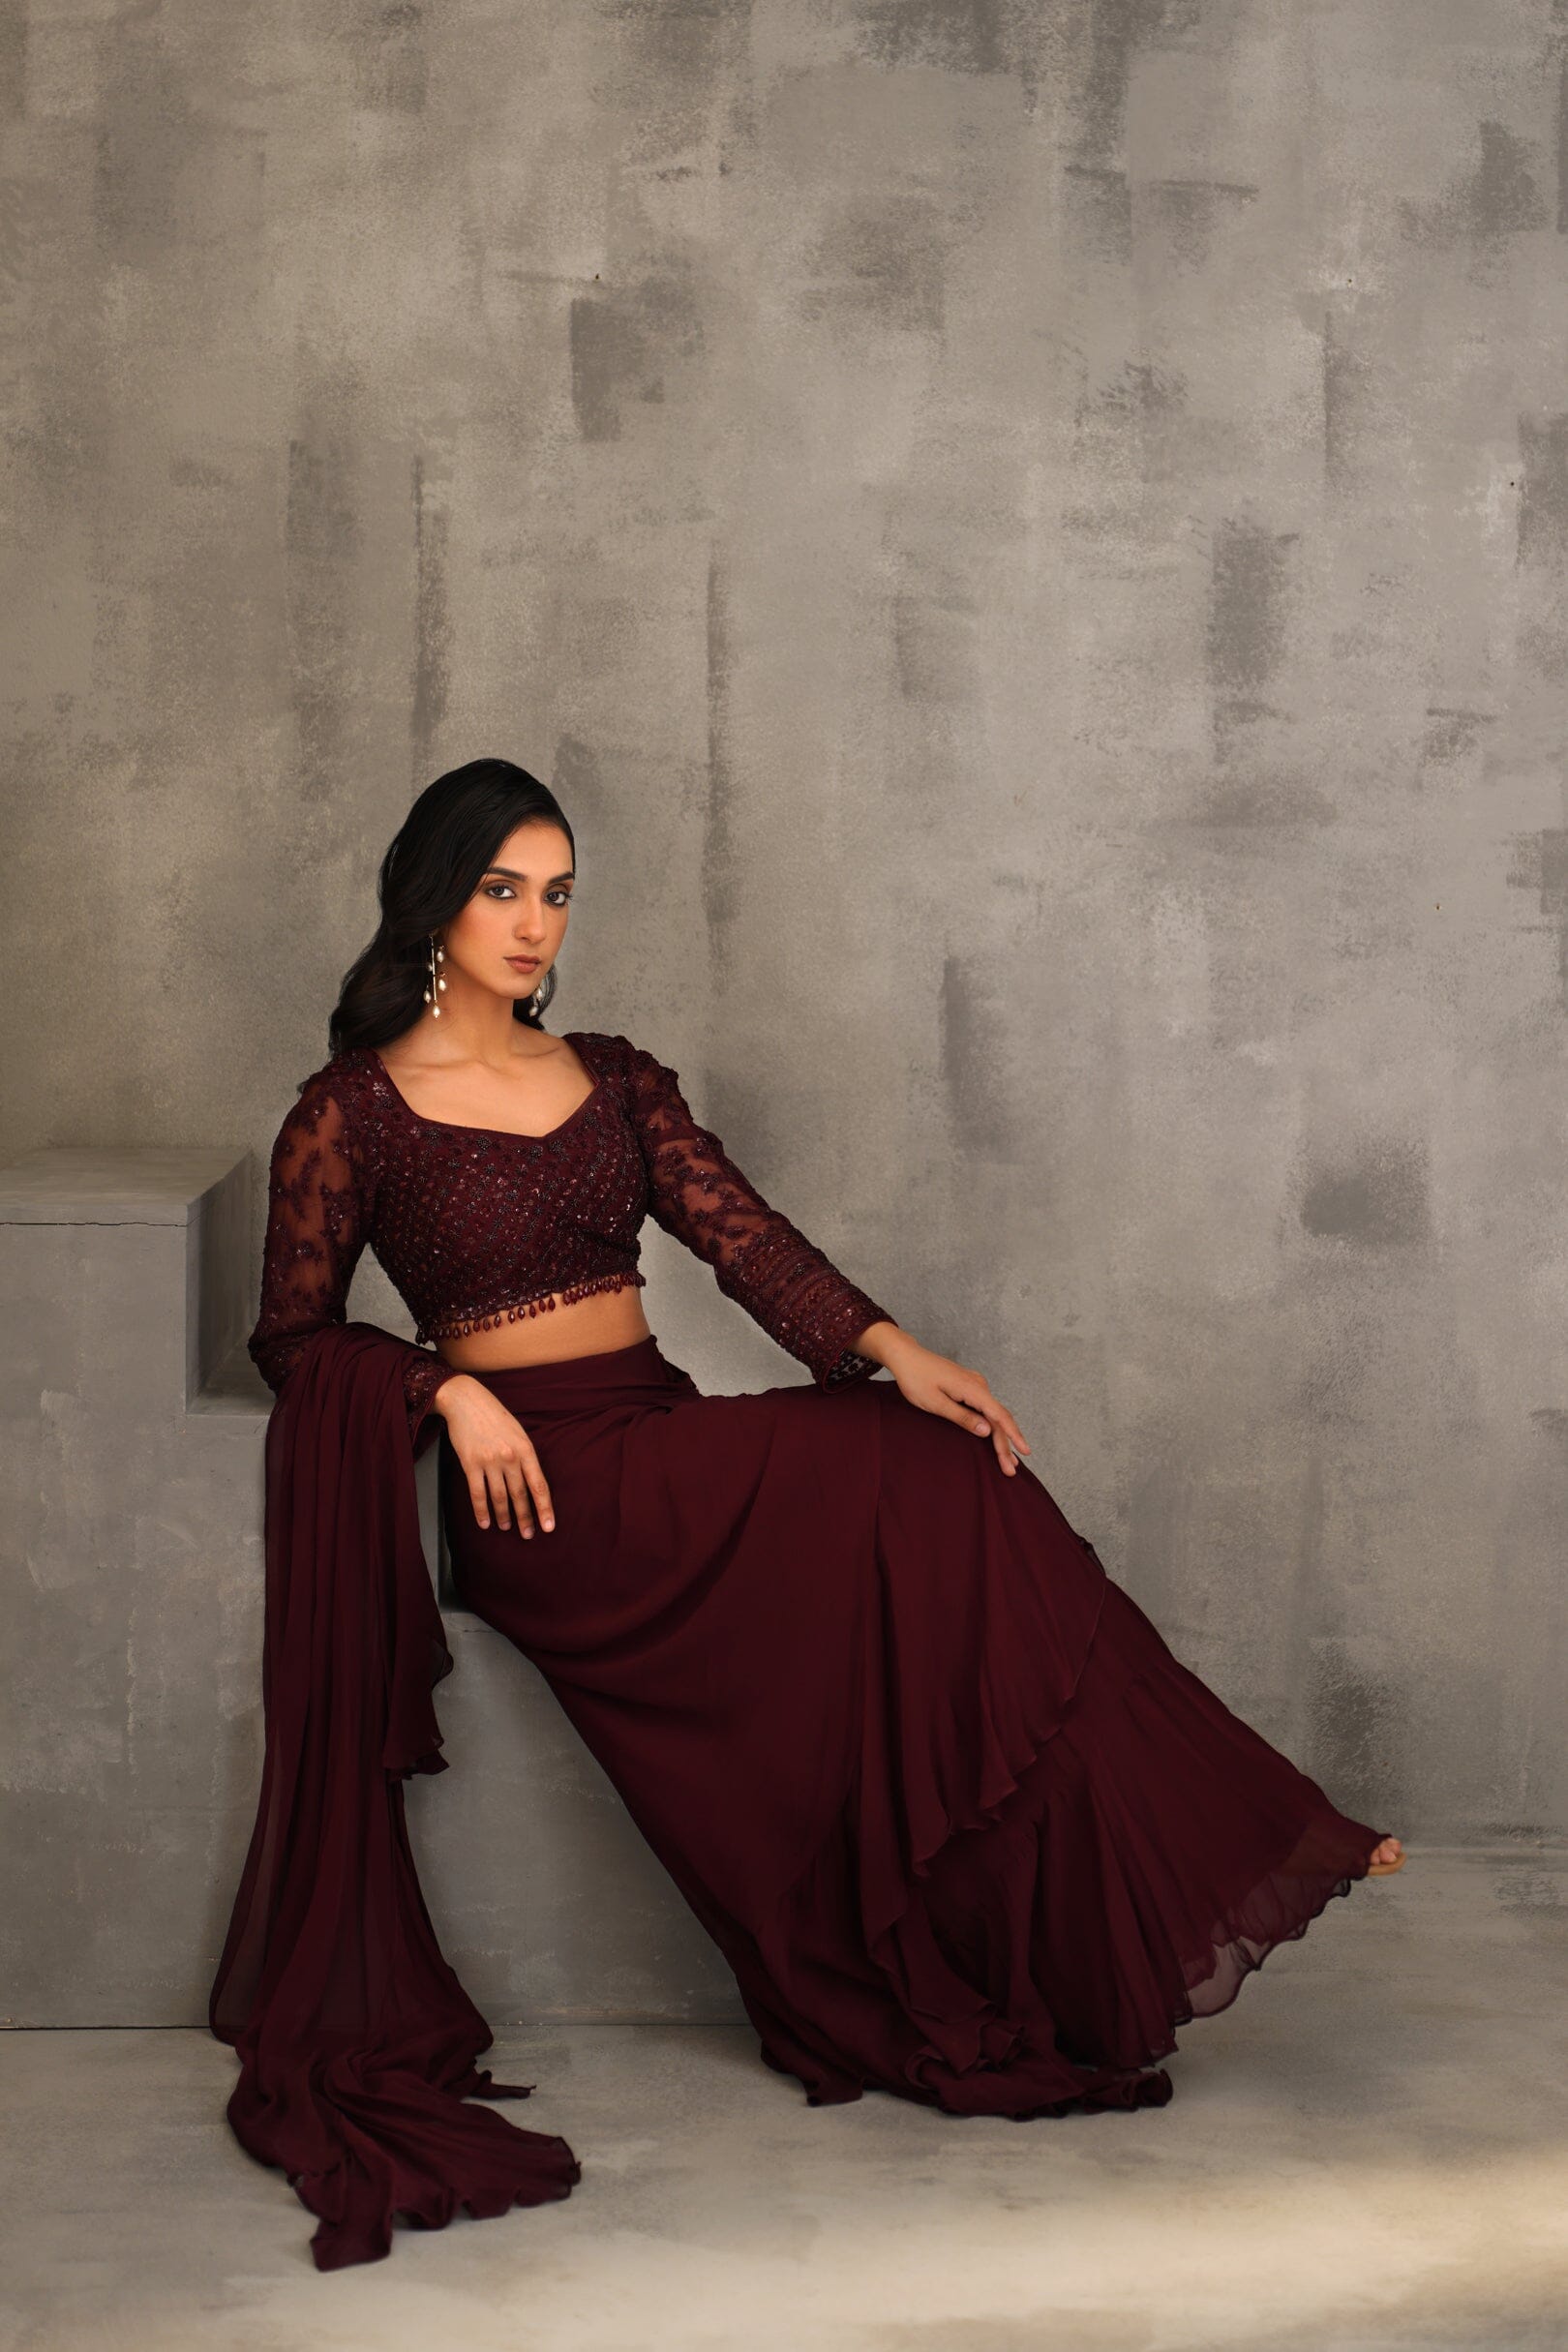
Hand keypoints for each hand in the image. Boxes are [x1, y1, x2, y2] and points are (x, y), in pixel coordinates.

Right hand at [432, 1372, 555, 1536]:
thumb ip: (525, 1455)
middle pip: (520, 1494)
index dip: (544, 1508)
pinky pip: (477, 1493)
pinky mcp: (470, 1463)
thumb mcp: (518, 1432)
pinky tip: (485, 1523)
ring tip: (507, 1528)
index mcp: (526, 1449)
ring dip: (504, 1516)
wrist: (467, 1401)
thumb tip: (530, 1481)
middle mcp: (510, 1457)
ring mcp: (490, 1461)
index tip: (549, 1526)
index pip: (539, 1485)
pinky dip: (481, 1511)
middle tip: (528, 1535)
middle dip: (525, 1517)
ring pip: (500, 1497)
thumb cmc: (494, 1416)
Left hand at [865, 1331, 1031, 1475]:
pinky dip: (992, 1424)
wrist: (906, 1356)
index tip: (1025, 1451)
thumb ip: (962, 1417)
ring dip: (1000, 1436)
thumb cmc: (915, 1379)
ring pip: (992, 1414)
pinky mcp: (969, 1387)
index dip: (1013, 1435)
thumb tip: (987, 1431)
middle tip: (1010, 1469)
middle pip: (998, 1417)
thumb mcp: (935, 1403)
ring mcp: (975, 1385)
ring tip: (1007, 1460)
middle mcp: (979, 1385)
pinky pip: (985, 1408)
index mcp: (972, 1388)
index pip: (999, 1415)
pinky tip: (995, 1437)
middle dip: (1005, 1444)